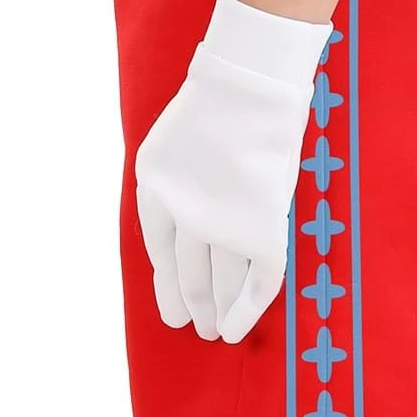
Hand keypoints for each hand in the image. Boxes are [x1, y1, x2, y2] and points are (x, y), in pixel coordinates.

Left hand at [134, 0, 332, 342]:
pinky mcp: (261, 225)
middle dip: (193, 305)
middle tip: (199, 330)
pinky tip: (243, 324)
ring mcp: (223, 221)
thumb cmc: (215, 105)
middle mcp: (183, 213)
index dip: (167, 284)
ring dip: (219, 312)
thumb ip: (175, 188)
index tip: (174, 309)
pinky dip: (251, 305)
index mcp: (154, 190)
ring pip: (220, 282)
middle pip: (187, 273)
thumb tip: (187, 232)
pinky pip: (258, 278)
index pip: (160, 251)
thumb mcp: (170, 146)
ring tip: (219, 333)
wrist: (251, 82)